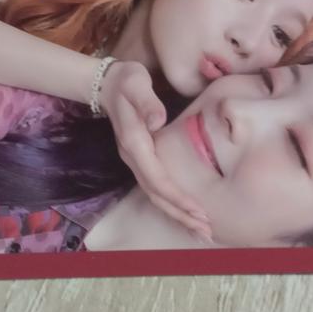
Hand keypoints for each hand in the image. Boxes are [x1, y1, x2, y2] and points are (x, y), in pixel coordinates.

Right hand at [98, 60, 212, 240]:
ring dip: (176, 213)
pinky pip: (155, 187)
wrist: (106, 83)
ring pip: (154, 194)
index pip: (156, 177)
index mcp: (134, 142)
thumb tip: (158, 121)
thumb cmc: (126, 81)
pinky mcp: (140, 159)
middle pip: (156, 194)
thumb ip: (147, 101)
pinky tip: (184, 211)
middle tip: (206, 230)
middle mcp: (132, 157)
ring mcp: (134, 160)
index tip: (198, 210)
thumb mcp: (136, 83)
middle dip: (180, 213)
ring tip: (199, 229)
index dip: (177, 196)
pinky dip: (170, 202)